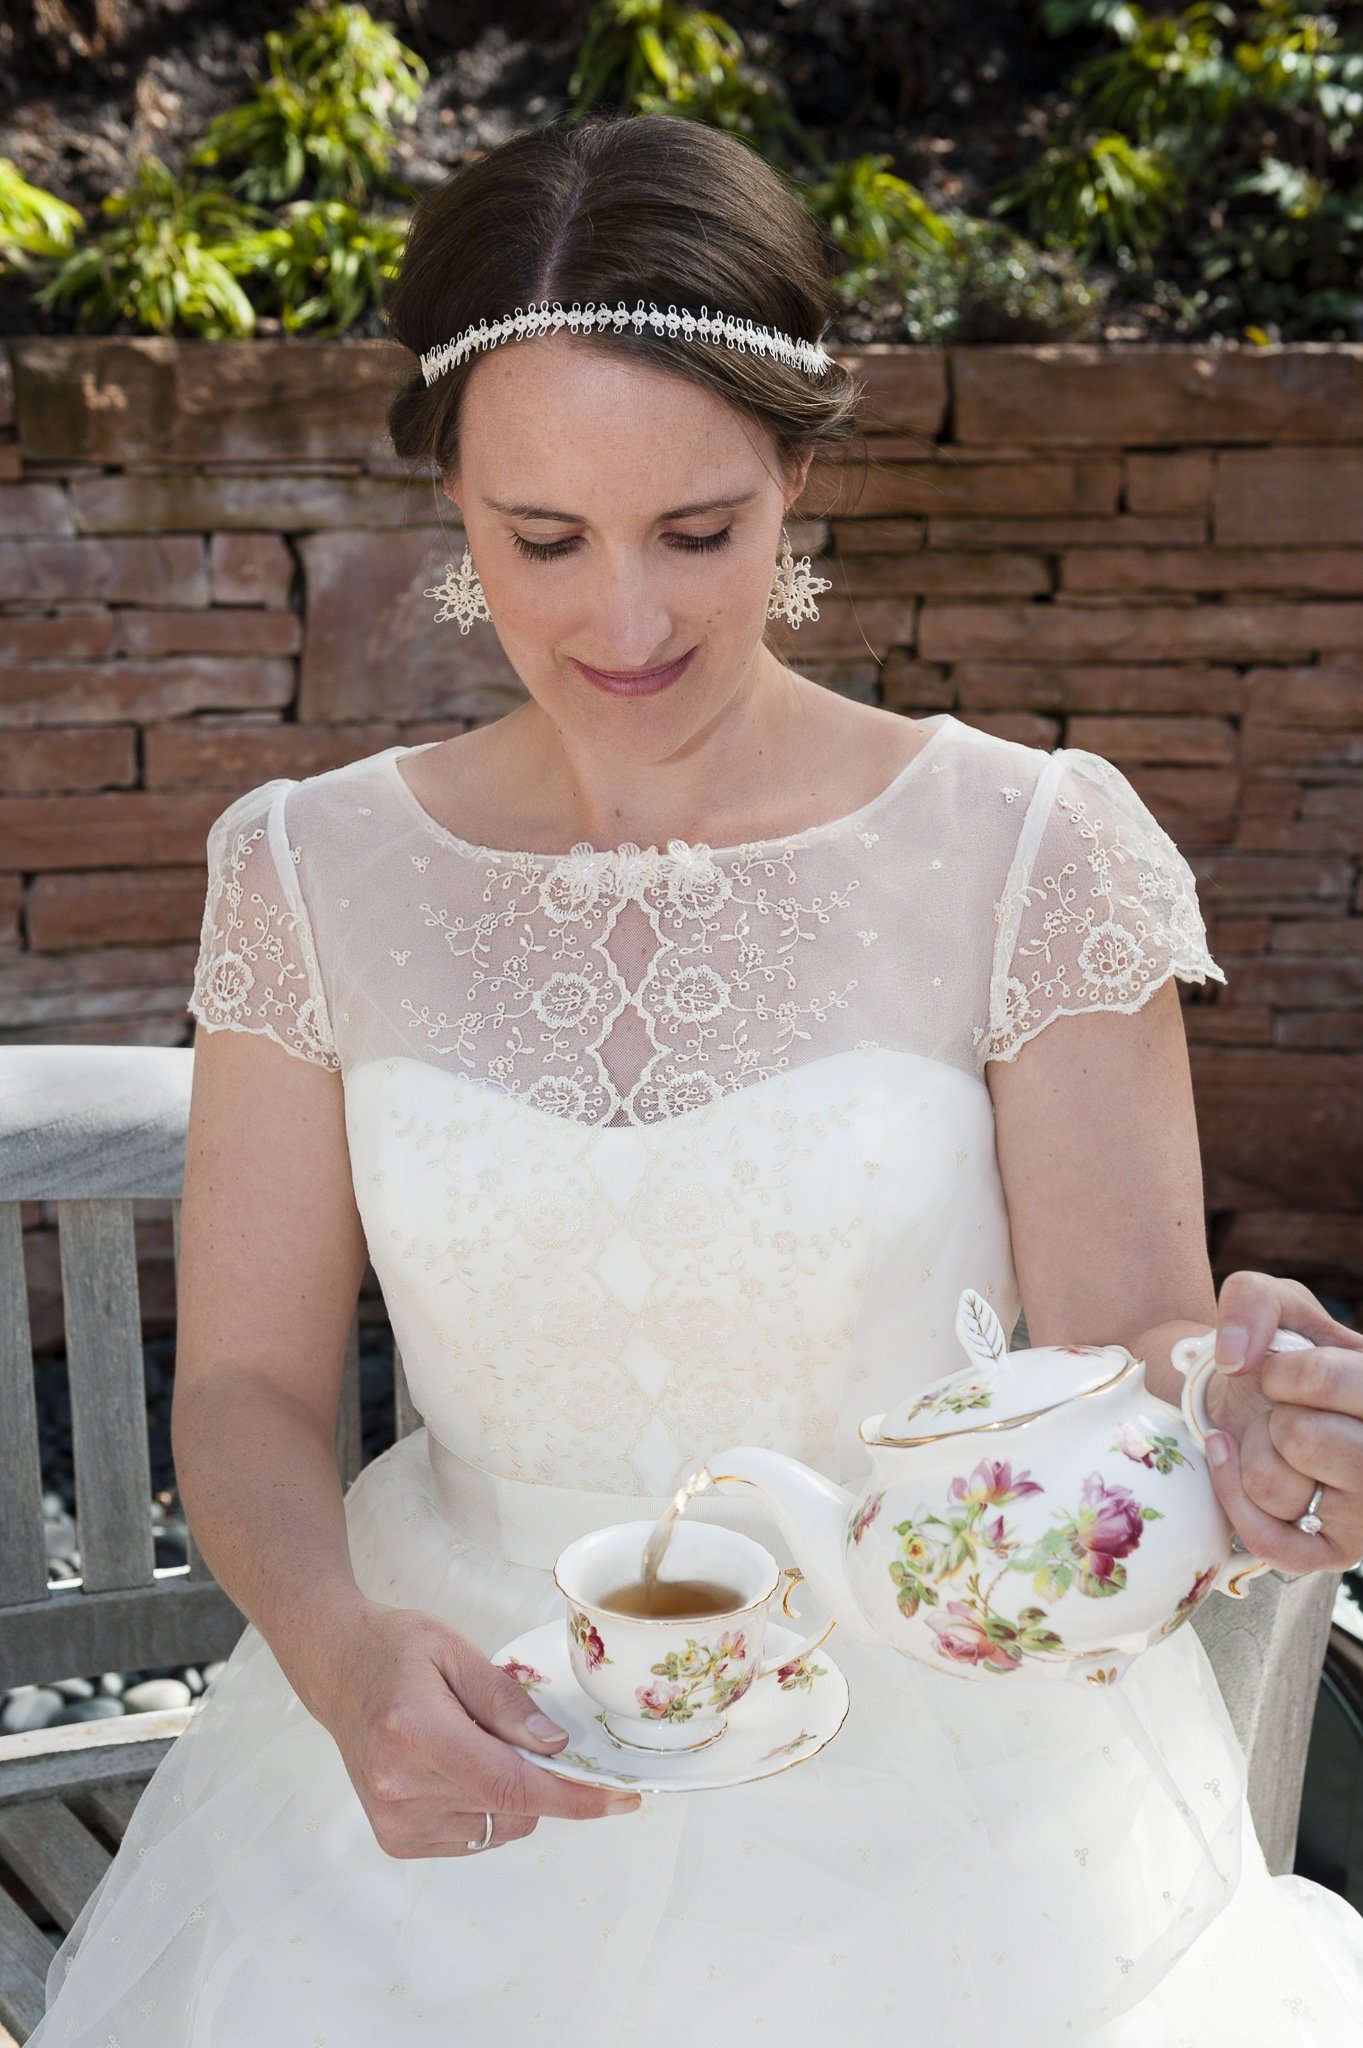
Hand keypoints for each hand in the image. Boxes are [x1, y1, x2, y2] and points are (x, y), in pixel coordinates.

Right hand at [311, 1602, 641, 1856]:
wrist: (336, 1670)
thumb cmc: (394, 1650)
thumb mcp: (455, 1651)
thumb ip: (507, 1701)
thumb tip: (556, 1746)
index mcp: (415, 1732)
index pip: (510, 1783)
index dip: (573, 1797)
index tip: (623, 1799)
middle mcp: (401, 1788)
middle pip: (512, 1807)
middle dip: (539, 1776)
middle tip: (520, 1731)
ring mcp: (396, 1821)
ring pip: (499, 1827)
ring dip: (509, 1793)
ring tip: (473, 1742)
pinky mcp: (396, 1840)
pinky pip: (474, 1836)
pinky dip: (485, 1806)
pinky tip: (457, 1766)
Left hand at [1202, 1268, 1362, 1576]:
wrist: (1247, 1396)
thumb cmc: (1273, 1351)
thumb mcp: (1268, 1300)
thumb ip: (1253, 1300)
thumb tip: (1235, 1356)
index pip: (1328, 1380)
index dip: (1282, 1372)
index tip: (1281, 1373)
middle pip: (1303, 1438)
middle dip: (1272, 1415)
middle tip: (1283, 1413)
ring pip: (1275, 1485)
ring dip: (1253, 1454)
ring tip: (1276, 1442)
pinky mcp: (1335, 1552)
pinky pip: (1270, 1542)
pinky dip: (1234, 1499)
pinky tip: (1233, 1462)